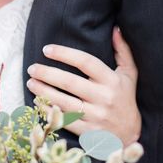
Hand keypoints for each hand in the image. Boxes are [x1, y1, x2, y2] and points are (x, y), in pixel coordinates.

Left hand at [26, 27, 140, 145]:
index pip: (86, 62)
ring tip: (31, 82)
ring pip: (64, 102)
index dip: (65, 54)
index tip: (47, 49)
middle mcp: (104, 98)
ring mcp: (95, 116)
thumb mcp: (130, 73)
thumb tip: (116, 29)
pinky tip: (37, 102)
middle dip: (48, 74)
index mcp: (112, 80)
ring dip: (44, 92)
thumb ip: (123, 50)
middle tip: (32, 68)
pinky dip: (48, 111)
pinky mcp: (88, 132)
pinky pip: (64, 120)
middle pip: (70, 82)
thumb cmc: (126, 98)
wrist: (132, 134)